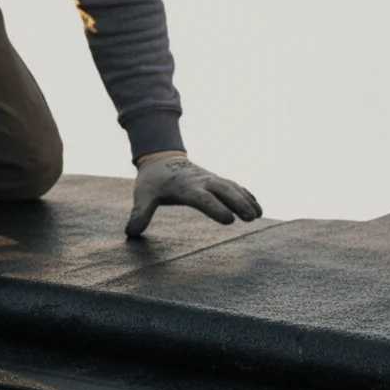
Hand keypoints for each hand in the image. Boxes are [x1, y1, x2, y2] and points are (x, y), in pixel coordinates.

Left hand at [126, 151, 262, 236]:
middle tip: (250, 217)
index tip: (229, 220)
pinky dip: (247, 195)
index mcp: (185, 186)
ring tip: (258, 214)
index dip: (216, 208)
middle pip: (224, 190)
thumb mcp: (143, 194)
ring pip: (232, 187)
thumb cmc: (152, 180)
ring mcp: (211, 179)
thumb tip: (131, 232)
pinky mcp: (216, 180)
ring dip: (246, 200)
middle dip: (238, 203)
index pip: (203, 198)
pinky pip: (235, 186)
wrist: (162, 157)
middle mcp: (202, 181)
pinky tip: (257, 207)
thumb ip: (140, 213)